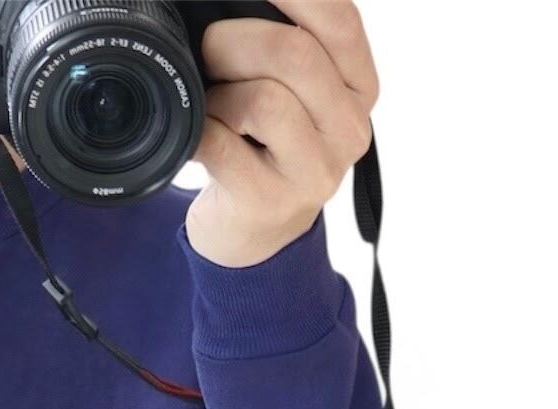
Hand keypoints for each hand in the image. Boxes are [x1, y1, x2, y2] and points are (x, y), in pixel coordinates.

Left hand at [185, 1, 379, 268]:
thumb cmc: (266, 148)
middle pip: (296, 56)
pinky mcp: (270, 203)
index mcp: (359, 89)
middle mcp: (348, 131)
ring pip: (265, 101)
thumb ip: (290, 44)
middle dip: (236, 39)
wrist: (254, 236)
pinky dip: (200, 131)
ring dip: (220, 92)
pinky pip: (225, 147)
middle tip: (209, 47)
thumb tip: (238, 2)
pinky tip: (198, 134)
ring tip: (210, 103)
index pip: (340, 20)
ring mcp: (313, 172)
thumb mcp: (295, 92)